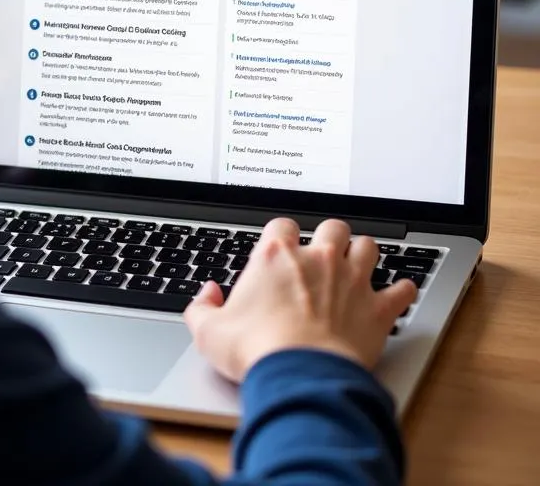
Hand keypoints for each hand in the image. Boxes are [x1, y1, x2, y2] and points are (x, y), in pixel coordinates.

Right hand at [185, 217, 416, 382]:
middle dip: (330, 236)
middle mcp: (318, 259)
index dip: (281, 236)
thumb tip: (207, 297)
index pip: (282, 225)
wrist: (301, 377)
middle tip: (324, 252)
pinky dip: (401, 291)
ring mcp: (352, 281)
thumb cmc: (258, 351)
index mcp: (276, 256)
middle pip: (333, 226)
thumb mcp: (209, 331)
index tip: (280, 250)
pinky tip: (398, 293)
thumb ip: (201, 308)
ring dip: (364, 253)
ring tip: (359, 263)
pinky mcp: (377, 309)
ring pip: (368, 246)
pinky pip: (400, 290)